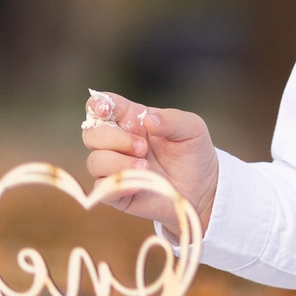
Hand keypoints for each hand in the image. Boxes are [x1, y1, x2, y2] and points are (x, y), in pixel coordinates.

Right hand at [80, 90, 219, 230]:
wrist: (203, 188)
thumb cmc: (193, 153)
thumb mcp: (192, 129)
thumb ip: (172, 120)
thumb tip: (149, 120)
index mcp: (130, 119)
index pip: (102, 106)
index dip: (98, 104)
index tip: (105, 109)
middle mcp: (117, 142)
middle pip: (92, 134)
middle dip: (114, 138)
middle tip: (143, 147)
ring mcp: (114, 167)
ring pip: (95, 161)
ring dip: (117, 163)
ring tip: (145, 167)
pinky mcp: (116, 191)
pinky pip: (102, 189)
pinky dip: (116, 185)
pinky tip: (137, 184)